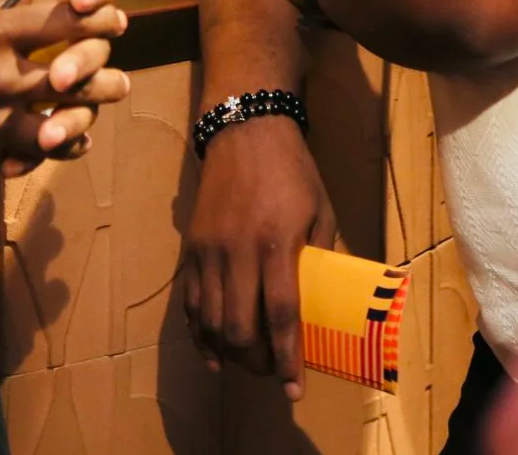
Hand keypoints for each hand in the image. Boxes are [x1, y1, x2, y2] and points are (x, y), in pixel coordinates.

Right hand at [0, 0, 129, 192]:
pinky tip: (67, 143)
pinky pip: (33, 152)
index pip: (55, 15)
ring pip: (64, 118)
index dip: (91, 11)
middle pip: (74, 68)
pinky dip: (54, 147)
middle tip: (118, 65)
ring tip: (107, 104)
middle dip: (102, 65)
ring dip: (89, 110)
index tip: (110, 8)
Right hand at [184, 114, 335, 399]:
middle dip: (257, 362)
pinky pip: (192, 302)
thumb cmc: (292, 169)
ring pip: (211, 321)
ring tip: (249, 363)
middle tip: (273, 371)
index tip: (295, 389)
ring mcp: (209, 250)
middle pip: (239, 327)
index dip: (287, 358)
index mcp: (276, 243)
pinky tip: (214, 352)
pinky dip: (201, 333)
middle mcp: (237, 251)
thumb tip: (325, 301)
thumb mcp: (320, 211)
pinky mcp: (192, 246)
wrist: (244, 127)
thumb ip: (319, 257)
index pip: (279, 316)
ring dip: (230, 352)